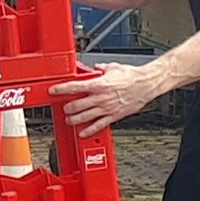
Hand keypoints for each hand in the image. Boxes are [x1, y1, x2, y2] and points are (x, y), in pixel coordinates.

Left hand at [48, 63, 165, 136]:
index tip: (53, 90)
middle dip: (67, 107)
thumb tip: (97, 67)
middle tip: (63, 107)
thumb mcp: (113, 67)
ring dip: (74, 119)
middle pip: (77, 105)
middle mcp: (100, 98)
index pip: (74, 87)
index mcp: (98, 84)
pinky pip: (98, 125)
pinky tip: (83, 133)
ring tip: (69, 120)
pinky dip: (89, 130)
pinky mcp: (113, 116)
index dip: (61, 89)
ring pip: (85, 117)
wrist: (146, 85)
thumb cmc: (132, 76)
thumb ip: (102, 68)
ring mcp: (106, 108)